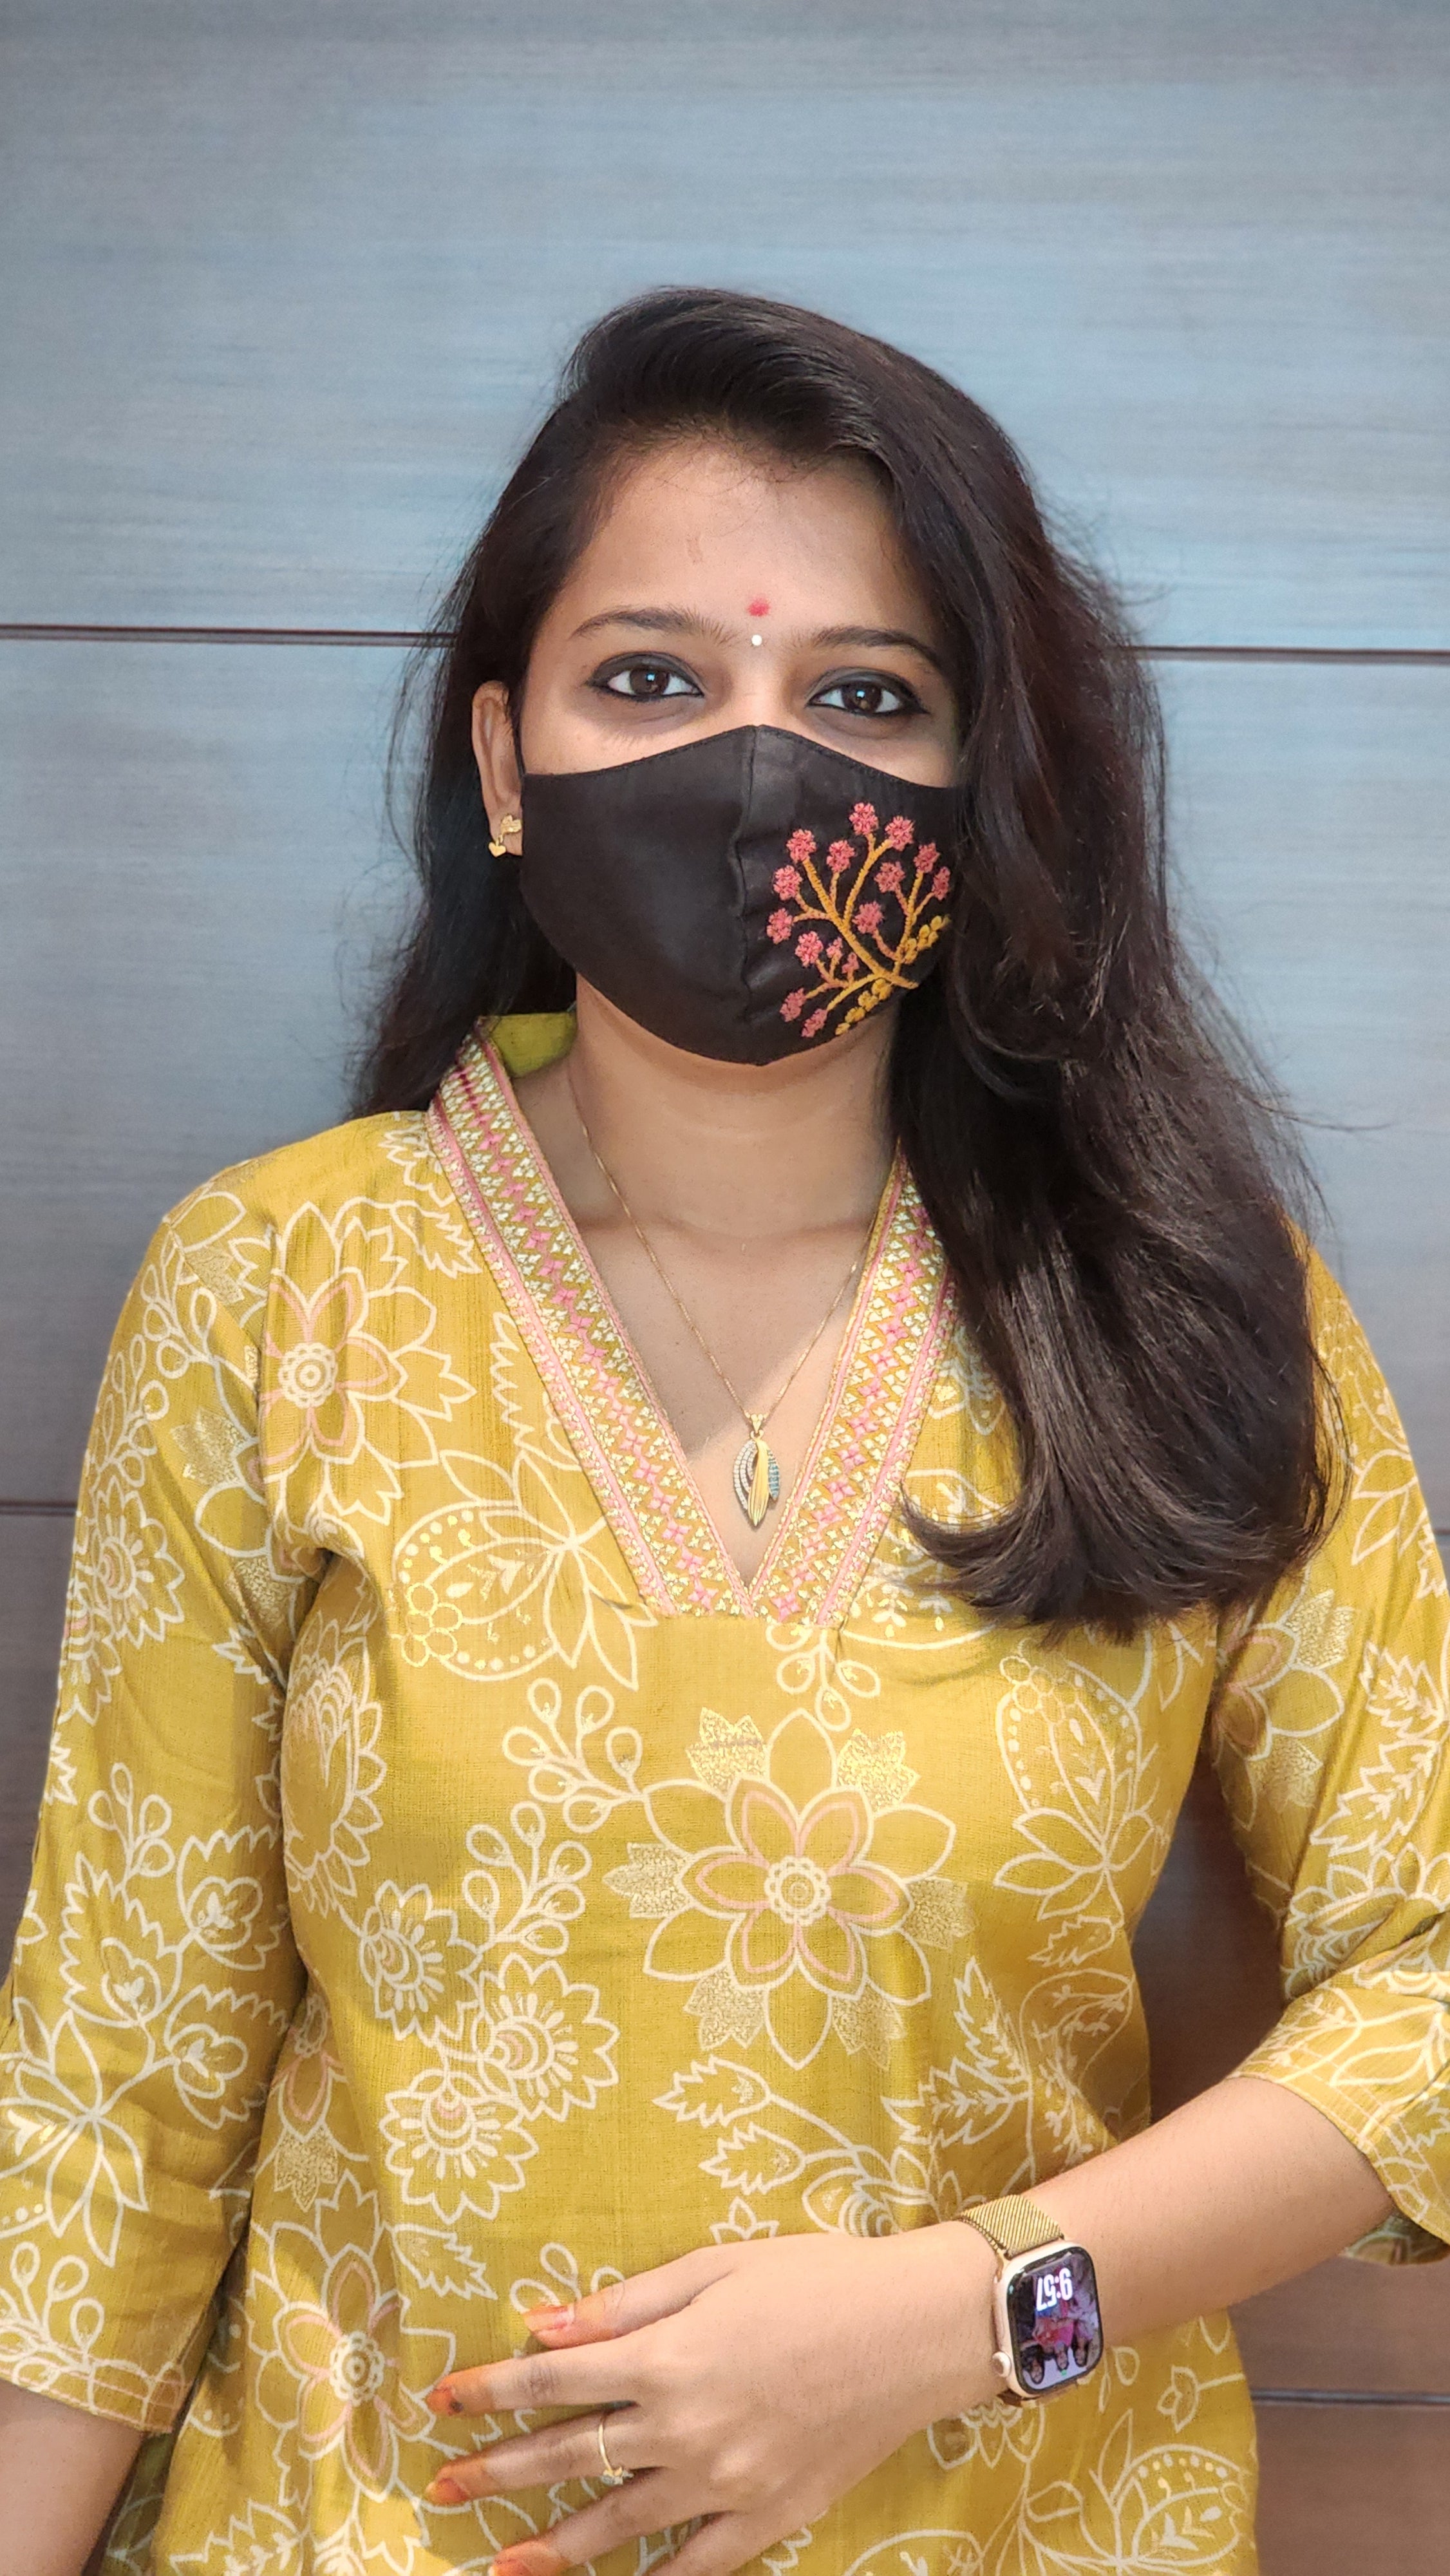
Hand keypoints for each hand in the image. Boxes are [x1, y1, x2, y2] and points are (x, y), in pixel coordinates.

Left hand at [421, 2222, 998, 2575]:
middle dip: (497, 2473)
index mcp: (666, 2358)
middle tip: (442, 2489)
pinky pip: (698, 2566)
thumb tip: (542, 2326)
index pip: (552, 2381)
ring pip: (618, 2526)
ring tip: (500, 2564)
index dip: (489, 2392)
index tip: (439, 2403)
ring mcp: (726, 2484)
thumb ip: (625, 2305)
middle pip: (569, 2457)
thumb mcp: (716, 2268)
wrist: (918, 2330)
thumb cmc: (817, 2278)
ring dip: (551, 2546)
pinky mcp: (769, 2517)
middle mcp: (684, 2430)